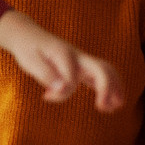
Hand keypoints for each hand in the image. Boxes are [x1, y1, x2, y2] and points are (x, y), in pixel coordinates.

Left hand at [0, 11, 123, 112]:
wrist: (28, 35)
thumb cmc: (28, 49)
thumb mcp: (29, 62)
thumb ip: (46, 75)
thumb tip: (62, 88)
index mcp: (65, 54)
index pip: (71, 79)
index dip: (60, 93)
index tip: (45, 96)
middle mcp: (78, 56)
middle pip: (102, 69)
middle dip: (107, 88)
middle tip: (102, 108)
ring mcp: (82, 61)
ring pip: (106, 71)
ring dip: (115, 88)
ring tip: (117, 106)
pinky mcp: (82, 66)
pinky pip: (101, 75)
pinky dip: (110, 87)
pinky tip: (110, 103)